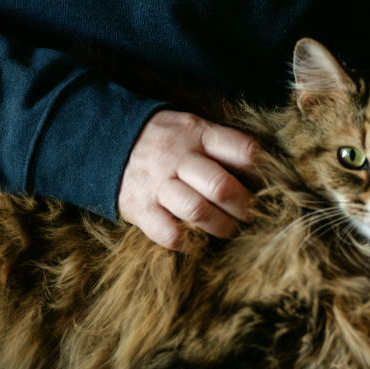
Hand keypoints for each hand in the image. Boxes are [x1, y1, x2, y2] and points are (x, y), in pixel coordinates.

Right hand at [118, 109, 256, 249]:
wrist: (104, 139)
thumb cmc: (161, 137)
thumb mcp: (189, 126)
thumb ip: (218, 143)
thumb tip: (258, 170)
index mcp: (197, 133)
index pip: (242, 151)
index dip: (262, 172)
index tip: (265, 185)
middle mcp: (178, 157)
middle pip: (222, 187)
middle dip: (245, 208)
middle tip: (251, 215)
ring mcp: (158, 183)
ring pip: (199, 212)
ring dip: (221, 227)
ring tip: (228, 229)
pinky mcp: (140, 208)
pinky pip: (169, 234)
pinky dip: (187, 243)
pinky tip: (195, 240)